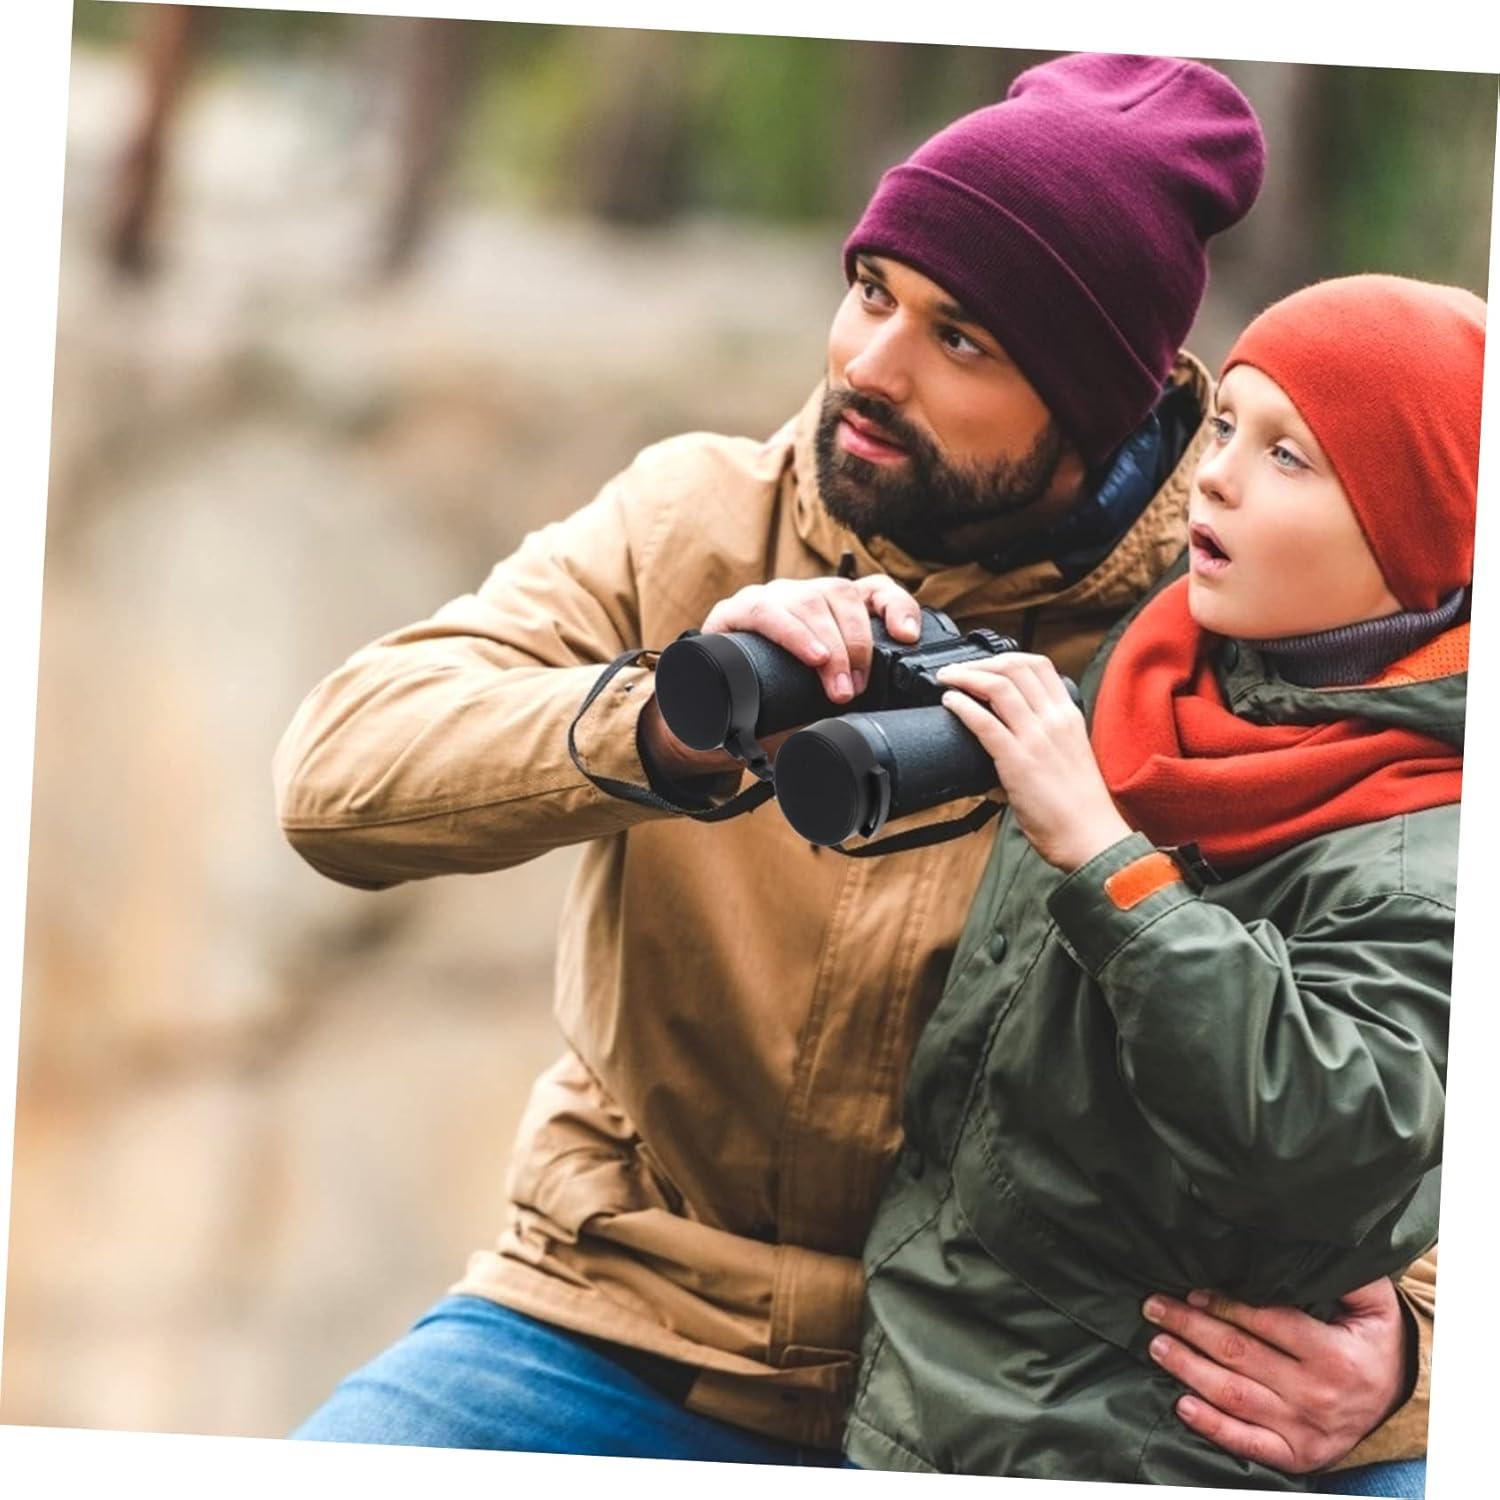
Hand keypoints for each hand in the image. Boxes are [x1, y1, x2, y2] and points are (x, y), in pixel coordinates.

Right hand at [701, 574, 921, 704]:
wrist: (713, 714)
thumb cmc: (773, 705)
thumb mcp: (820, 702)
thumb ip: (849, 700)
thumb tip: (887, 721)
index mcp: (828, 610)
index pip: (872, 590)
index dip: (895, 605)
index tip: (907, 636)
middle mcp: (800, 596)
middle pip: (842, 594)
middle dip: (856, 644)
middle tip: (855, 689)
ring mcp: (768, 599)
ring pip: (810, 600)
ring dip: (831, 645)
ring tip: (836, 688)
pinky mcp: (734, 611)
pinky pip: (766, 610)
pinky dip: (794, 633)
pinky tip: (812, 656)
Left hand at [936, 653, 1129, 870]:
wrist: (1090, 837)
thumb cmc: (1078, 807)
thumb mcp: (1066, 759)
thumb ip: (1037, 746)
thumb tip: (996, 756)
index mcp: (1068, 716)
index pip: (1039, 666)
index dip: (1006, 658)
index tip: (984, 664)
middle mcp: (1054, 720)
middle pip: (1014, 668)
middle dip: (979, 663)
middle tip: (957, 670)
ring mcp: (1037, 738)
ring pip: (998, 687)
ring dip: (965, 677)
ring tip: (947, 679)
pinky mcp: (1018, 761)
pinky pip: (985, 722)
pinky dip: (962, 706)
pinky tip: (949, 702)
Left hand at [1141, 1279, 1409, 1473]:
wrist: (1400, 1404)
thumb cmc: (1374, 1344)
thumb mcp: (1374, 1305)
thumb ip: (1347, 1275)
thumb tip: (1311, 1241)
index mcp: (1334, 1355)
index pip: (1267, 1324)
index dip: (1225, 1305)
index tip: (1192, 1290)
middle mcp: (1317, 1394)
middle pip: (1240, 1356)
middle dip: (1190, 1327)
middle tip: (1154, 1307)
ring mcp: (1304, 1430)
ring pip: (1234, 1396)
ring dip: (1188, 1369)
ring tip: (1157, 1345)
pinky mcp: (1297, 1456)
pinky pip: (1247, 1443)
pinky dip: (1211, 1427)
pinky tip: (1182, 1405)